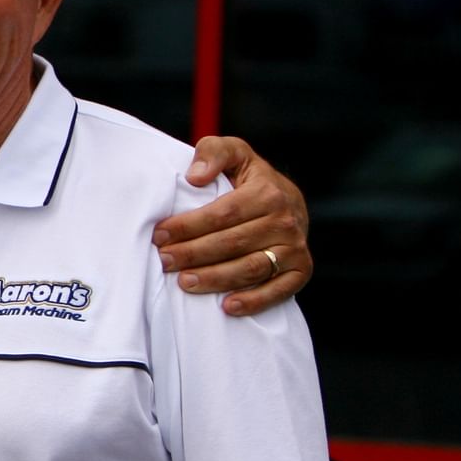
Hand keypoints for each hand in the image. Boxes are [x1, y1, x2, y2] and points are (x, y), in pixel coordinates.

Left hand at [154, 135, 309, 316]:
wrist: (289, 201)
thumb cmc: (250, 179)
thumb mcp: (234, 153)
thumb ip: (213, 152)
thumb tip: (195, 175)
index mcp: (267, 192)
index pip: (222, 214)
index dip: (189, 226)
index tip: (159, 235)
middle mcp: (285, 221)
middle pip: (233, 243)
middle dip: (194, 254)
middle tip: (164, 261)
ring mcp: (295, 248)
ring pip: (252, 268)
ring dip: (216, 279)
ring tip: (184, 282)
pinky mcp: (301, 270)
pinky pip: (278, 290)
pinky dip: (254, 301)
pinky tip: (226, 307)